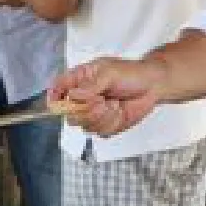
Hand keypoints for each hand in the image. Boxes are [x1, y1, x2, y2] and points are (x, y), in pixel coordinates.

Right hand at [48, 57, 163, 137]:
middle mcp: (84, 98)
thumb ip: (90, 85)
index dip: (53, 97)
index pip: (58, 89)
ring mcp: (94, 113)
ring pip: (84, 125)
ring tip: (114, 104)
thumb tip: (73, 95)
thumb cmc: (131, 73)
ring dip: (101, 117)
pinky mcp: (106, 125)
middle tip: (101, 101)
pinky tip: (119, 111)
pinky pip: (101, 132)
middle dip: (85, 111)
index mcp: (80, 79)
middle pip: (68, 114)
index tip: (55, 103)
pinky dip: (112, 123)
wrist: (153, 86)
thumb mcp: (109, 73)